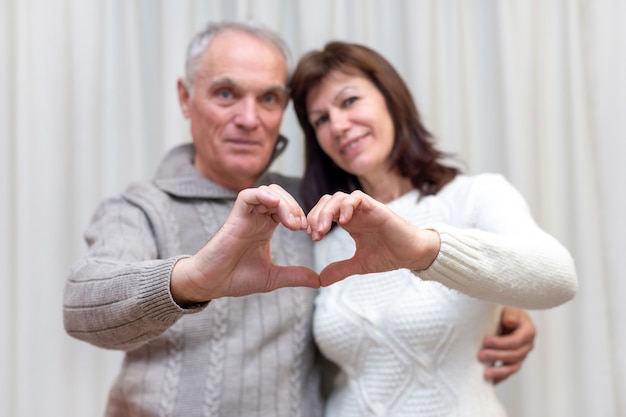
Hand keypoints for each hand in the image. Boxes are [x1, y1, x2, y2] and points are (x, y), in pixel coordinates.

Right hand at [171, 184, 319, 304]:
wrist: (211, 284)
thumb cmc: (236, 278)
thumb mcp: (273, 277)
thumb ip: (295, 276)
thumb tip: (319, 281)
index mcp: (266, 226)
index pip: (288, 207)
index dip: (302, 214)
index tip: (309, 233)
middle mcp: (257, 217)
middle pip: (281, 195)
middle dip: (296, 207)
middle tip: (302, 227)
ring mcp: (246, 215)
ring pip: (269, 191)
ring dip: (285, 203)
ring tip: (292, 224)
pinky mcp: (235, 217)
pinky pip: (248, 195)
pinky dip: (263, 195)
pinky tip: (275, 205)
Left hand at [306, 190, 439, 285]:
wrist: (413, 254)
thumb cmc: (389, 255)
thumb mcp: (359, 264)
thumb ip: (340, 270)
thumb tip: (320, 280)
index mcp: (349, 221)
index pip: (324, 211)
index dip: (314, 220)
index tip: (313, 237)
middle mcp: (355, 212)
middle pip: (328, 201)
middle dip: (316, 214)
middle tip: (314, 233)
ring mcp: (365, 208)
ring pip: (339, 197)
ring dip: (328, 211)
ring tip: (323, 228)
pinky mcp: (377, 208)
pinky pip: (358, 198)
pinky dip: (347, 205)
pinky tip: (343, 221)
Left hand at [479, 307, 535, 383]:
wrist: (501, 316)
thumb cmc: (503, 311)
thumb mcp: (507, 307)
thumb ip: (509, 314)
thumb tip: (509, 322)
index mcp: (528, 330)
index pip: (516, 340)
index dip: (501, 343)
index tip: (486, 341)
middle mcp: (527, 345)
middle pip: (514, 355)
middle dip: (497, 356)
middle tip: (480, 355)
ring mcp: (521, 355)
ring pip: (513, 367)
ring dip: (499, 371)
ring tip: (485, 373)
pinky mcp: (513, 362)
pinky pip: (508, 373)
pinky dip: (499, 378)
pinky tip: (489, 382)